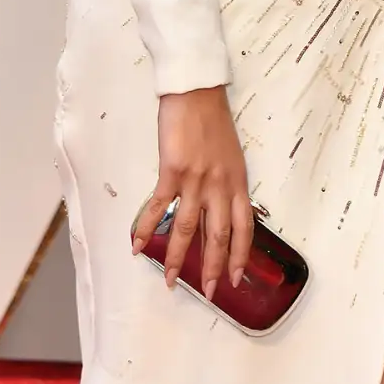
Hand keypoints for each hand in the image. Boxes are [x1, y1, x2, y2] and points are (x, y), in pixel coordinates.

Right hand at [131, 86, 252, 301]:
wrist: (197, 91)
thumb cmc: (213, 118)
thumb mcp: (231, 153)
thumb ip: (227, 181)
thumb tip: (220, 206)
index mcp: (238, 180)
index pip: (245, 226)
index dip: (242, 254)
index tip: (238, 278)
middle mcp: (220, 184)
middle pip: (219, 235)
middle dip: (215, 267)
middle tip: (210, 292)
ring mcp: (196, 179)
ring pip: (188, 229)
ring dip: (179, 259)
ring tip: (172, 282)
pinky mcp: (173, 171)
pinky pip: (159, 208)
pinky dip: (147, 229)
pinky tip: (138, 247)